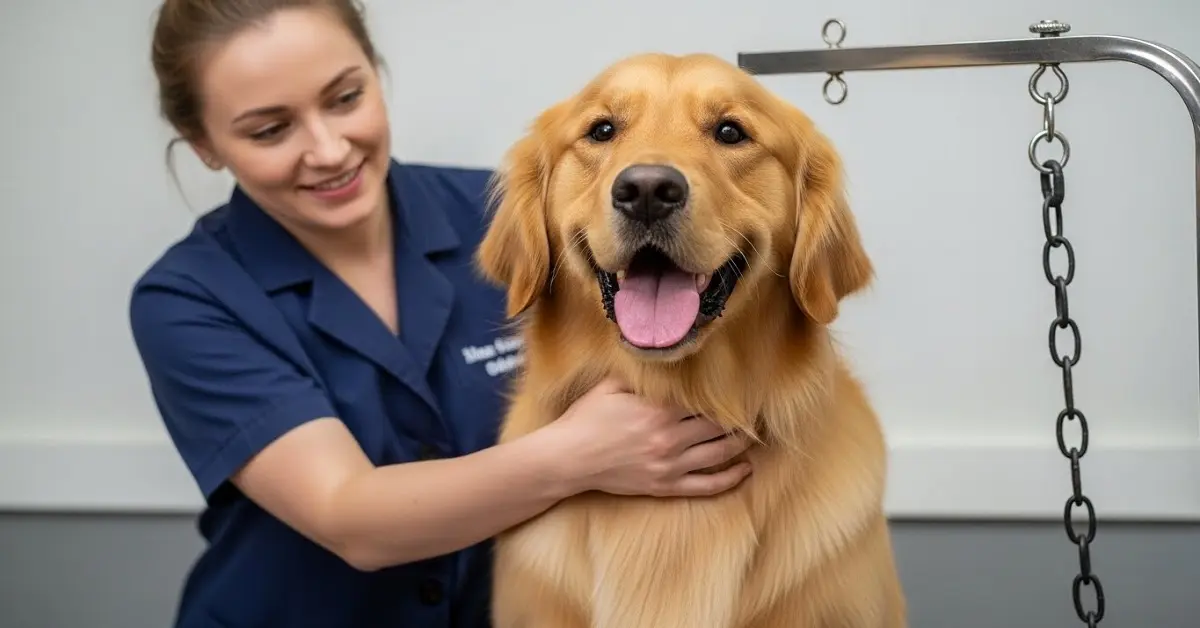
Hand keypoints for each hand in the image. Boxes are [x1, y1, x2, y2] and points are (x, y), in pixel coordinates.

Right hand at [545, 377, 752, 497]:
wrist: (568, 459)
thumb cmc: (585, 419)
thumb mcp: (610, 386)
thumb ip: (640, 375)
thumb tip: (663, 360)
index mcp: (658, 409)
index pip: (704, 400)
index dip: (726, 395)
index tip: (742, 389)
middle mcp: (669, 437)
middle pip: (719, 426)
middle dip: (740, 417)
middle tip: (756, 410)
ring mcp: (669, 465)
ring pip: (720, 454)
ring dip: (743, 444)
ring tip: (755, 434)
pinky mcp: (665, 486)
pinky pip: (707, 486)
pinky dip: (731, 479)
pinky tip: (746, 470)